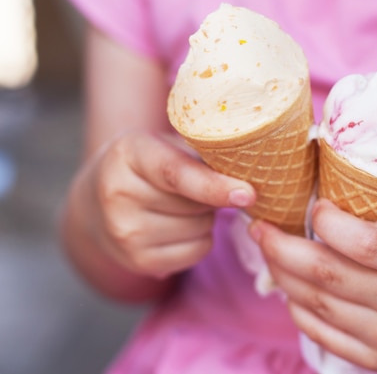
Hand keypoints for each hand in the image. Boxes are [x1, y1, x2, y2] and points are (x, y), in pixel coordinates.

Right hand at [81, 131, 255, 278]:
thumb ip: (200, 154)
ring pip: (201, 229)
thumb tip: (250, 175)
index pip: (176, 174)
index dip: (215, 185)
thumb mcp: (164, 144)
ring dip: (206, 218)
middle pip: (196, 205)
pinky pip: (197, 251)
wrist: (95, 205)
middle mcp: (119, 194)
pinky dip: (200, 239)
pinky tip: (178, 226)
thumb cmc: (147, 166)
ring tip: (181, 206)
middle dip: (211, 196)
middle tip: (196, 187)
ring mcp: (125, 233)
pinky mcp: (138, 262)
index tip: (247, 194)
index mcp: (128, 154)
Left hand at [251, 198, 376, 371]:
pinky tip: (290, 283)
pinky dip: (297, 305)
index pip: (366, 243)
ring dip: (282, 274)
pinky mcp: (376, 361)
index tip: (312, 204)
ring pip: (315, 304)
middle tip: (261, 226)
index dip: (326, 221)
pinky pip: (319, 331)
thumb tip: (325, 187)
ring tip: (270, 250)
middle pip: (328, 275)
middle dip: (282, 246)